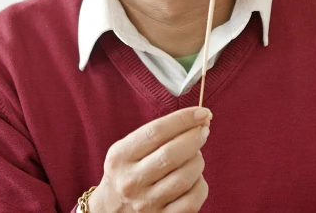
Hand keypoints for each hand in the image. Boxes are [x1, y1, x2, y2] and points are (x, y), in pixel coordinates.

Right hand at [89, 107, 211, 212]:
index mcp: (121, 157)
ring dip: (197, 161)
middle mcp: (131, 181)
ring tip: (194, 156)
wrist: (112, 210)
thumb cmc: (127, 172)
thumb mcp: (128, 150)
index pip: (156, 132)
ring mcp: (146, 203)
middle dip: (195, 138)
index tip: (202, 112)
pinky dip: (200, 184)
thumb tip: (196, 119)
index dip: (183, 119)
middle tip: (203, 131)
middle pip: (171, 154)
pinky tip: (193, 179)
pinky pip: (193, 199)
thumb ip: (156, 134)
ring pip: (186, 176)